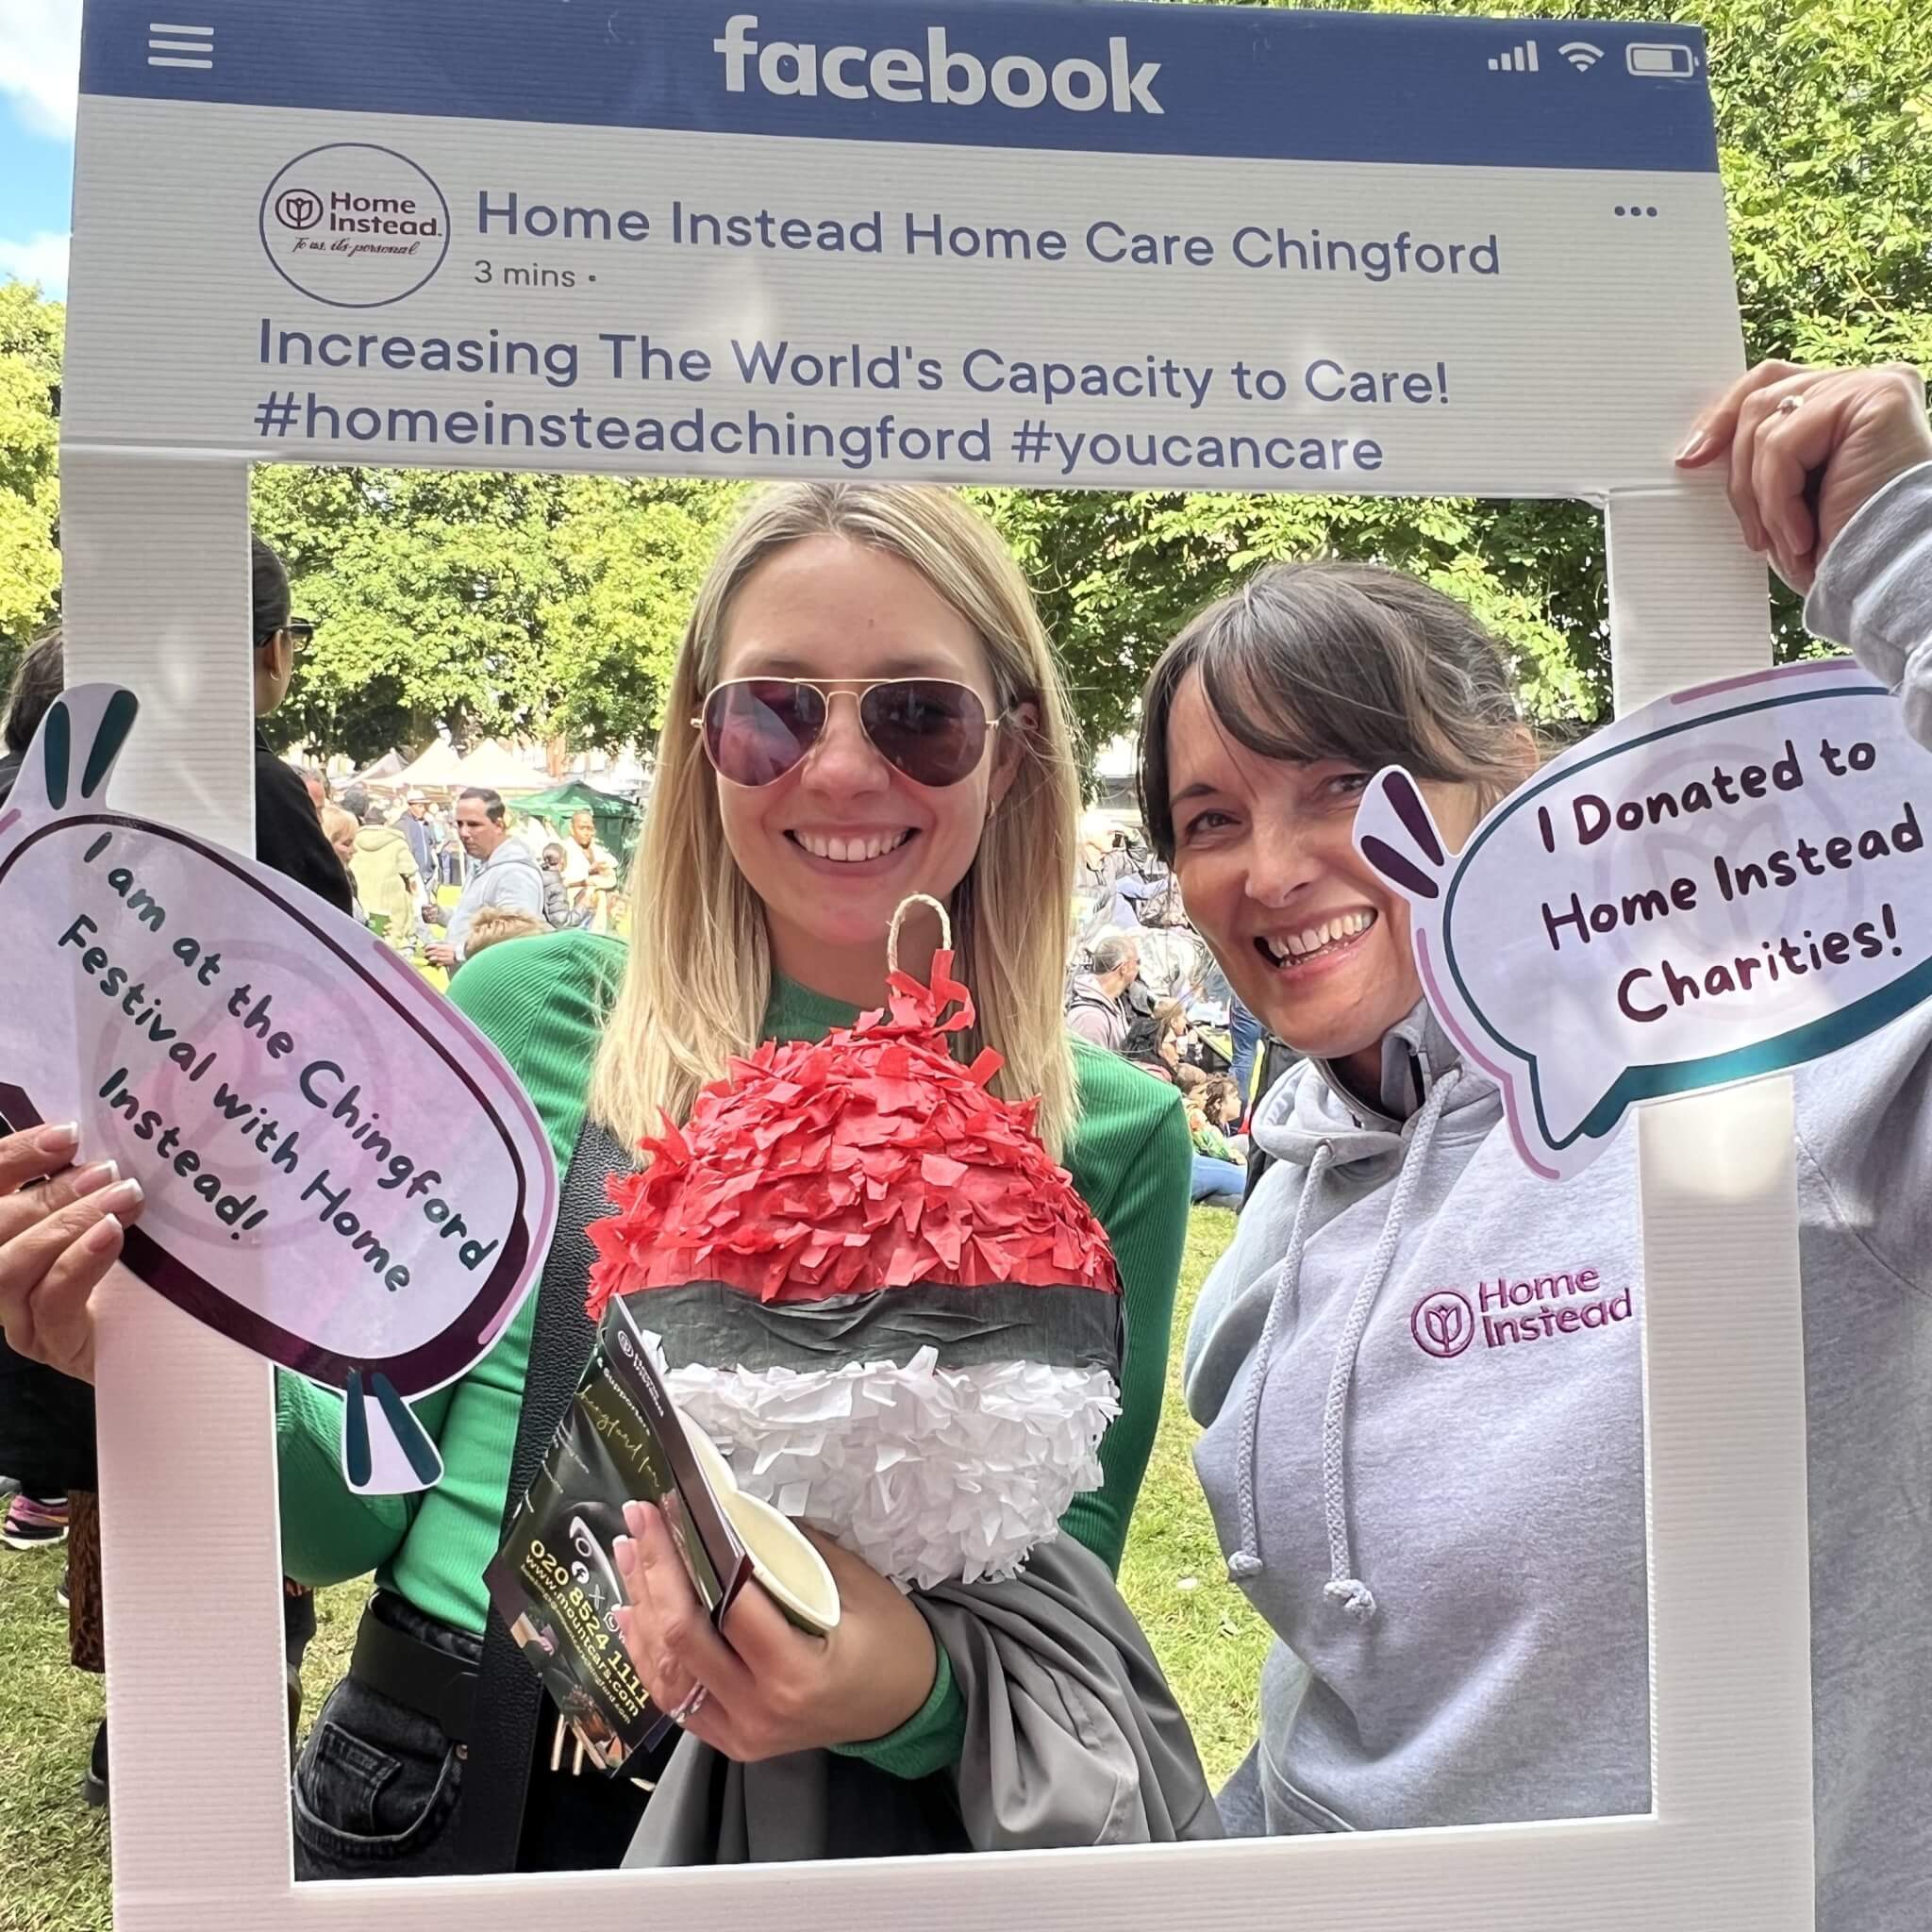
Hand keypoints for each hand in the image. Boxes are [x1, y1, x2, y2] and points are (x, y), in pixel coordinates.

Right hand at [0, 1122, 146, 1381]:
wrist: (173, 1336)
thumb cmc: (137, 1269)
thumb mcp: (108, 1217)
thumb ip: (90, 1187)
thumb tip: (101, 1146)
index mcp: (8, 1234)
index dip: (14, 1157)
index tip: (67, 1135)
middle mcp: (1, 1274)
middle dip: (50, 1192)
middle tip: (108, 1172)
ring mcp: (18, 1315)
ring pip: (11, 1267)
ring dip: (68, 1224)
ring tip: (120, 1199)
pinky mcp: (50, 1344)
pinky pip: (50, 1302)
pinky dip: (78, 1262)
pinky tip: (110, 1236)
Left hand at [424, 942, 456, 967]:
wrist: (459, 954)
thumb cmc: (453, 949)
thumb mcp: (446, 945)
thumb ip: (439, 946)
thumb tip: (432, 946)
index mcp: (440, 946)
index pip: (429, 946)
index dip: (426, 948)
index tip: (425, 949)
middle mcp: (439, 952)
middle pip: (429, 953)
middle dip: (426, 954)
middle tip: (425, 955)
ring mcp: (441, 957)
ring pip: (431, 959)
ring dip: (430, 959)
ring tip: (430, 959)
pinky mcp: (444, 962)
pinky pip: (436, 964)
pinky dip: (435, 963)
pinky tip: (435, 963)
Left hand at [613, 1500, 936, 1761]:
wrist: (909, 1707)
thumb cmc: (892, 1642)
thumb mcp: (857, 1585)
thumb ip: (793, 1553)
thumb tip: (734, 1515)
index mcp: (795, 1674)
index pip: (727, 1607)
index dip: (693, 1552)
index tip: (675, 1507)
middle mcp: (758, 1711)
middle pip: (683, 1638)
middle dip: (656, 1570)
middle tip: (641, 1517)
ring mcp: (740, 1732)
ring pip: (667, 1672)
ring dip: (642, 1607)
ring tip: (630, 1552)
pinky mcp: (731, 1738)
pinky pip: (676, 1698)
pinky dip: (648, 1653)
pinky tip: (632, 1612)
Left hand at [1678, 361, 1931, 591]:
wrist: (1890, 576)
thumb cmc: (1844, 548)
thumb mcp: (1786, 499)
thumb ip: (1760, 460)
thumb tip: (1698, 450)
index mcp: (1845, 403)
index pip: (1770, 386)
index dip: (1723, 418)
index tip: (1690, 459)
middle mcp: (1863, 383)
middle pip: (1761, 396)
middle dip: (1737, 469)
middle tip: (1746, 527)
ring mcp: (1871, 384)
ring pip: (1766, 424)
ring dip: (1763, 497)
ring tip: (1787, 542)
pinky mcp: (1875, 395)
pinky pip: (1785, 443)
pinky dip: (1779, 499)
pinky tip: (1803, 535)